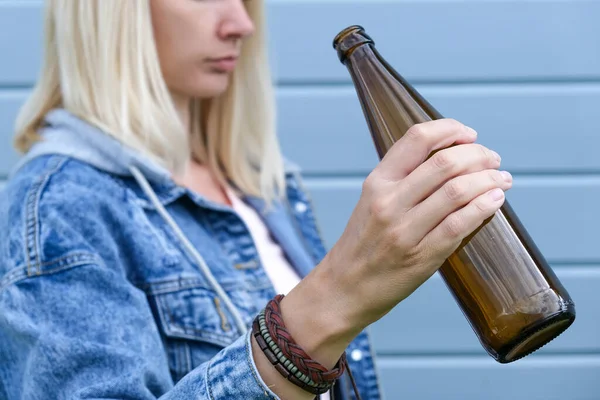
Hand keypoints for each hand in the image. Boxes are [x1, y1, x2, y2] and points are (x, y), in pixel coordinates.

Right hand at [263, 119, 511, 398]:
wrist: (343, 289)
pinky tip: (495, 201)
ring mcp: (404, 230)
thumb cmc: (362, 244)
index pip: (417, 139)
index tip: (470, 135)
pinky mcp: (421, 256)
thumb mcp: (371, 202)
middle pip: (445, 163)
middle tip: (493, 160)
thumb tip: (451, 159)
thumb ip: (403, 179)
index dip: (451, 130)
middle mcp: (388, 201)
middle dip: (479, 156)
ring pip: (457, 191)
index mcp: (377, 182)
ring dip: (488, 180)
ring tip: (501, 180)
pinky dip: (484, 207)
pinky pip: (460, 224)